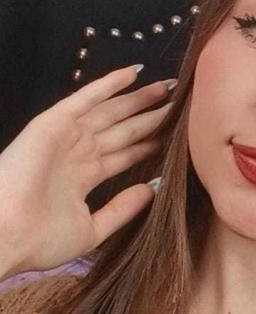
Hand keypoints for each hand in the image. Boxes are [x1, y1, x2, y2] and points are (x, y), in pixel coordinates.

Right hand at [0, 64, 174, 278]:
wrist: (5, 239)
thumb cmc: (40, 241)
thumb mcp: (93, 228)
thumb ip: (123, 208)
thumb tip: (155, 187)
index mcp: (85, 176)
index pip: (126, 153)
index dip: (151, 141)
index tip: (178, 133)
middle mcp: (79, 153)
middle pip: (124, 129)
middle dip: (151, 115)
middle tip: (180, 101)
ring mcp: (67, 137)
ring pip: (111, 111)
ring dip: (138, 97)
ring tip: (168, 86)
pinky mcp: (53, 124)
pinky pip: (85, 98)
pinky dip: (108, 84)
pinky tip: (133, 72)